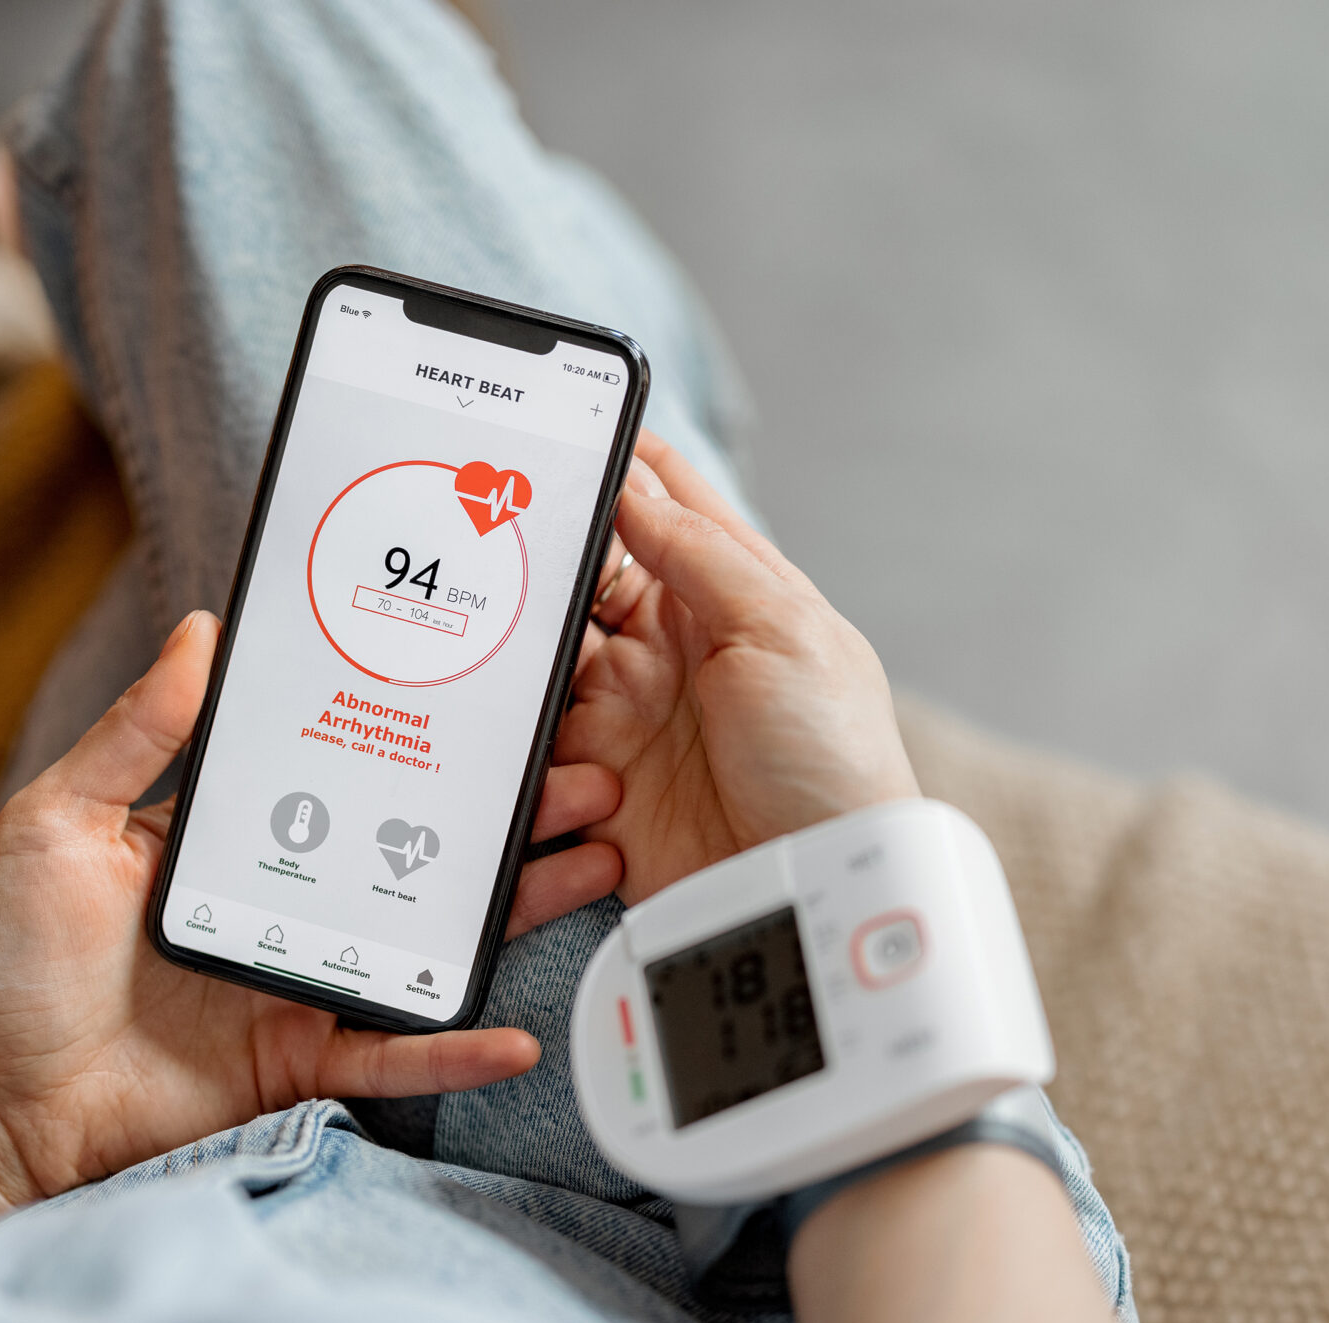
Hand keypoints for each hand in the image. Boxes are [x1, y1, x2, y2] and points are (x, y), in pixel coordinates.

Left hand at [0, 609, 625, 1202]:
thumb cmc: (1, 963)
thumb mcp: (57, 822)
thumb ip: (137, 736)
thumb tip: (202, 631)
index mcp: (231, 836)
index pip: (346, 773)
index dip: (420, 742)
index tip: (493, 704)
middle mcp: (279, 901)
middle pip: (415, 851)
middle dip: (505, 815)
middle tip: (586, 776)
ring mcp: (294, 984)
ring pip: (426, 940)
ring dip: (510, 908)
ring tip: (594, 862)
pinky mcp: (293, 1066)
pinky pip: (389, 1056)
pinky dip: (452, 1048)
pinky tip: (518, 1035)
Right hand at [558, 431, 917, 901]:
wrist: (823, 881)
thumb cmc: (831, 756)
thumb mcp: (782, 631)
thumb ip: (701, 555)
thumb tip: (635, 488)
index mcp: (723, 598)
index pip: (660, 511)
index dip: (615, 469)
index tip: (558, 435)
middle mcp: (667, 651)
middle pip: (575, 587)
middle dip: (536, 576)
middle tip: (498, 560)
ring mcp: (628, 719)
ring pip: (538, 674)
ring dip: (531, 685)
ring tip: (548, 708)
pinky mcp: (597, 791)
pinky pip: (534, 768)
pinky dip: (544, 783)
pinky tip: (596, 801)